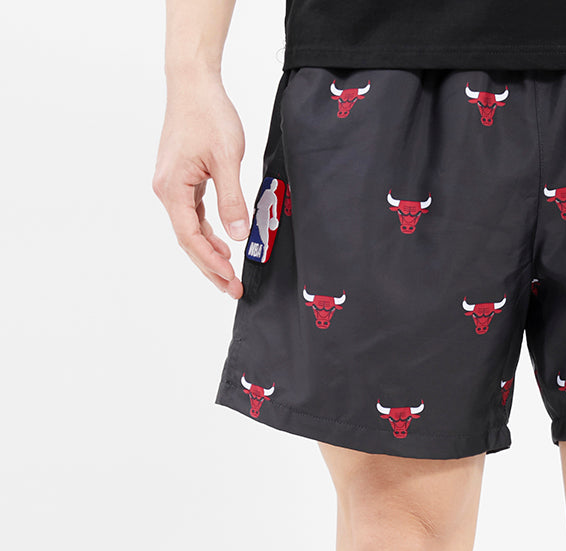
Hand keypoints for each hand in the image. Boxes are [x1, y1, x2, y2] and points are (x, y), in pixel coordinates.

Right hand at [152, 74, 247, 297]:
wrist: (193, 83)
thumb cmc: (208, 114)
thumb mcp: (227, 159)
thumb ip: (232, 199)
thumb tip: (237, 235)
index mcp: (172, 188)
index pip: (190, 237)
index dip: (211, 262)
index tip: (231, 279)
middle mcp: (166, 189)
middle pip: (188, 240)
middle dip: (210, 267)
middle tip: (233, 290)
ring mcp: (172, 185)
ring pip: (190, 230)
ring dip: (209, 253)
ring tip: (230, 275)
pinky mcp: (181, 179)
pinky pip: (192, 215)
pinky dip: (207, 233)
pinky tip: (222, 244)